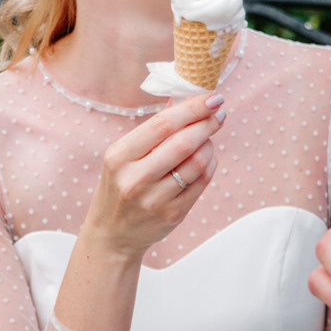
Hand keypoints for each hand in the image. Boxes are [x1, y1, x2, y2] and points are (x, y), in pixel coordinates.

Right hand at [83, 92, 223, 262]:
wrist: (112, 233)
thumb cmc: (120, 184)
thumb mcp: (123, 155)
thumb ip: (153, 130)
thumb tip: (182, 98)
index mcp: (119, 156)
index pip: (162, 125)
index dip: (191, 109)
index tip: (211, 97)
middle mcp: (135, 178)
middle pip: (183, 143)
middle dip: (207, 123)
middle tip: (218, 112)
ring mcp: (154, 199)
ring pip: (197, 163)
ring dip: (209, 144)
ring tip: (208, 137)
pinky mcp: (172, 214)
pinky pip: (202, 182)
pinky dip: (210, 163)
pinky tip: (208, 156)